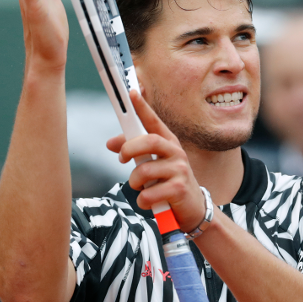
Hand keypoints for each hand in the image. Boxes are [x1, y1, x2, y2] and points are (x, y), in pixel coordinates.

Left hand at [106, 90, 206, 232]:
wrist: (193, 209)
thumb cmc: (169, 183)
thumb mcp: (152, 164)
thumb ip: (132, 152)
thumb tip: (110, 143)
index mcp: (169, 143)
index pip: (154, 121)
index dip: (142, 106)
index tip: (131, 92)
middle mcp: (176, 153)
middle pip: (149, 141)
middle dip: (130, 148)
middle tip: (122, 158)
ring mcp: (180, 170)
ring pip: (144, 171)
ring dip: (134, 182)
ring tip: (140, 187)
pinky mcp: (179, 190)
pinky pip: (148, 194)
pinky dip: (142, 201)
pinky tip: (150, 202)